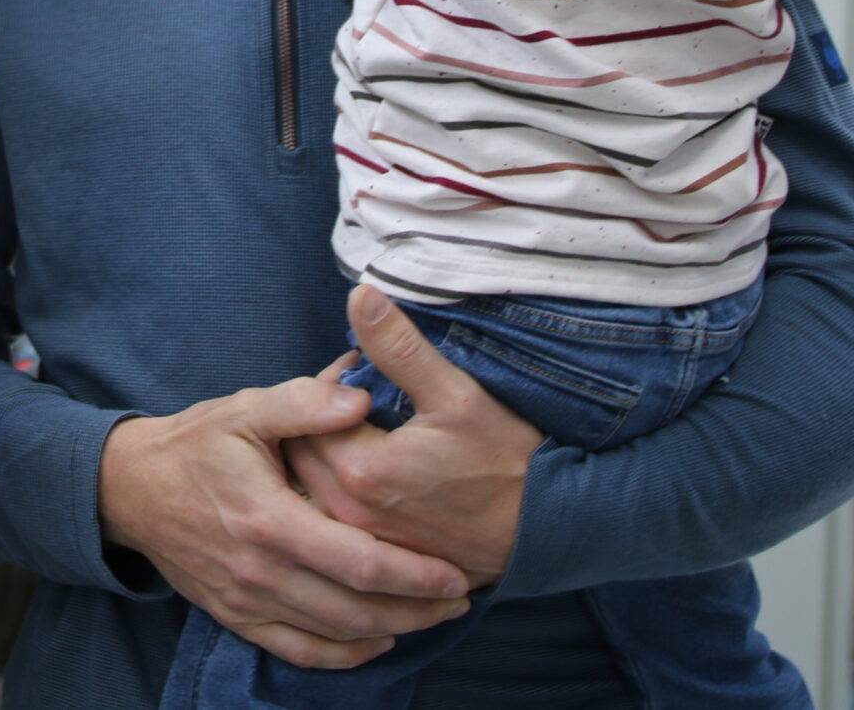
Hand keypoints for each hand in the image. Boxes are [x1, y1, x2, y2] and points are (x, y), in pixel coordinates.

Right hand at [96, 378, 470, 669]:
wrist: (130, 488)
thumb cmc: (196, 443)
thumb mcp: (246, 409)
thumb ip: (305, 403)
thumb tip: (362, 399)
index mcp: (268, 518)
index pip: (357, 562)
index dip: (413, 574)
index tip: (455, 571)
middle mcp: (260, 570)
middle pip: (356, 609)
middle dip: (418, 609)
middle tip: (461, 596)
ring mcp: (246, 600)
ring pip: (334, 635)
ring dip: (391, 631)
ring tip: (433, 615)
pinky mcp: (236, 617)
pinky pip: (299, 651)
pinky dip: (343, 654)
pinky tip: (375, 640)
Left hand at [282, 286, 542, 591]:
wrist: (549, 530)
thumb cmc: (508, 460)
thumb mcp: (456, 393)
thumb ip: (399, 347)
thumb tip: (359, 295)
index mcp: (359, 470)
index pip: (307, 412)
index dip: (331, 383)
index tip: (364, 369)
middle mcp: (349, 513)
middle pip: (303, 449)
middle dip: (324, 417)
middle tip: (367, 396)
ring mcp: (362, 541)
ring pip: (315, 483)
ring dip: (330, 451)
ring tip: (373, 429)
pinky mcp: (379, 558)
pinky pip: (337, 514)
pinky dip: (343, 486)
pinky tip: (382, 468)